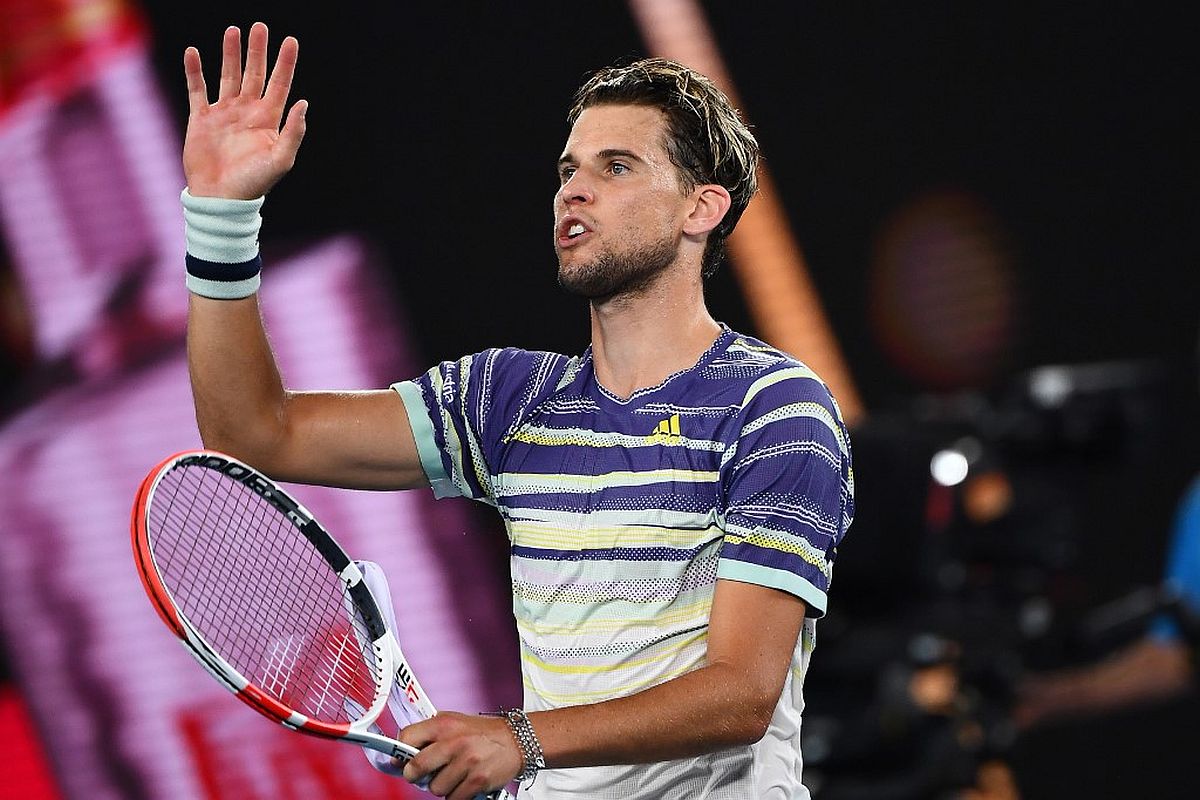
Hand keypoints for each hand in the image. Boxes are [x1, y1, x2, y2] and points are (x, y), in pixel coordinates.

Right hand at [182, 22, 306, 198]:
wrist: (220, 199)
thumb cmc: (254, 184)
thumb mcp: (280, 160)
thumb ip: (293, 133)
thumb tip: (303, 104)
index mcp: (268, 120)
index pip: (279, 84)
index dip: (285, 63)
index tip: (290, 40)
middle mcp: (247, 112)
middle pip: (254, 73)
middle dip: (257, 50)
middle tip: (259, 26)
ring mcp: (224, 113)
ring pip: (228, 76)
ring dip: (230, 54)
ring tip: (232, 30)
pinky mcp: (201, 119)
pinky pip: (197, 90)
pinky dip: (194, 71)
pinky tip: (193, 52)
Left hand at [399, 711, 522, 799]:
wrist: (517, 740)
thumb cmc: (483, 732)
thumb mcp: (455, 721)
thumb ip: (432, 732)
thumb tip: (405, 751)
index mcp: (444, 724)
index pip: (408, 737)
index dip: (399, 752)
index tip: (400, 760)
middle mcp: (453, 742)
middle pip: (415, 768)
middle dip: (414, 775)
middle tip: (421, 775)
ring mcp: (466, 762)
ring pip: (434, 788)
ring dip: (440, 786)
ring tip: (453, 775)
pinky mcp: (477, 780)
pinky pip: (453, 799)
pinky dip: (456, 795)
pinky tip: (463, 783)